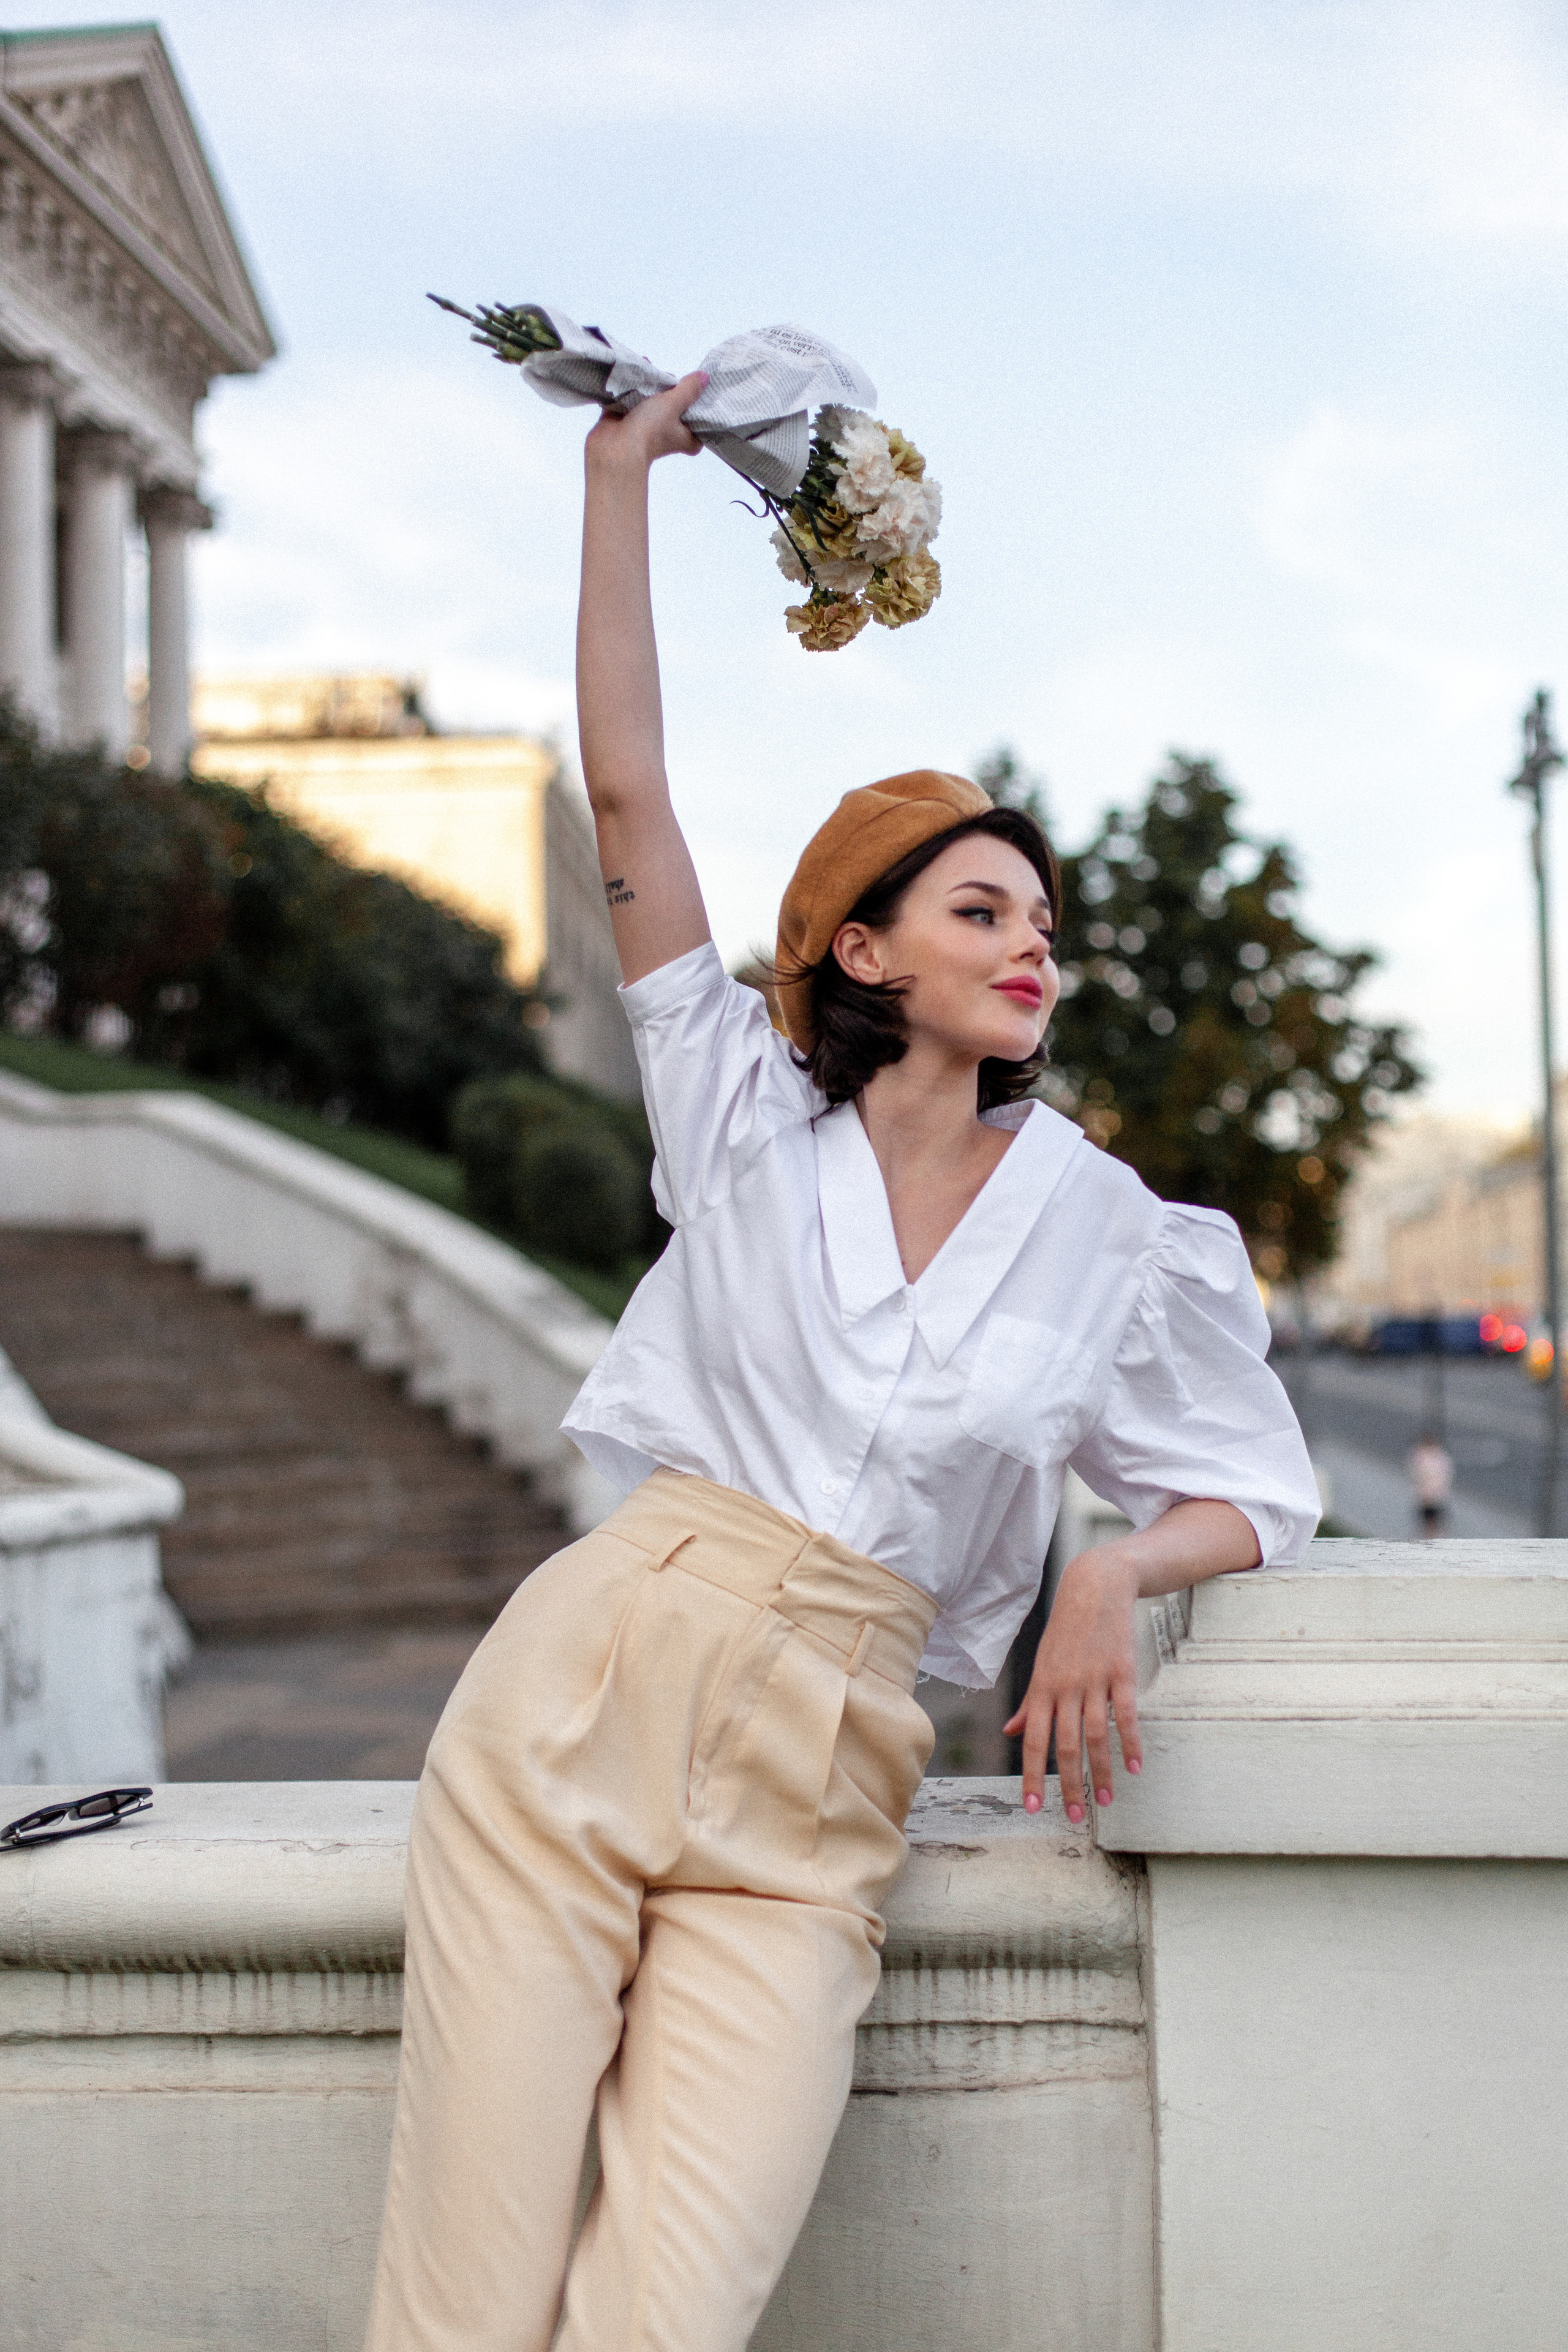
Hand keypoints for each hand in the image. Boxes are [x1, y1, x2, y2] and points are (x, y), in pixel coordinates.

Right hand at [586, 370, 706, 470]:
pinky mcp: (625, 422)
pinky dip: (630, 388)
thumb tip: (705, 378)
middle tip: (669, 379)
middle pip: (674, 410)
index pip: (698, 426)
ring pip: (651, 404)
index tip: (696, 392)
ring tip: (650, 368)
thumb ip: (688, 390)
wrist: (615, 448)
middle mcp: (667, 436)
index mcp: (684, 439)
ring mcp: (645, 429)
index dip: (698, 410)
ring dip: (649, 387)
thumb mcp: (674, 404)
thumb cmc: (650, 429)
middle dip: (670, 392)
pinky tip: (632, 372)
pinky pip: (630, 401)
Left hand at [1003, 1545, 1142, 1823]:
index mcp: (1042, 1688)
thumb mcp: (1042, 1665)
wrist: (1094, 1587)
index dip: (1032, 1775)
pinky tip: (1134, 1767)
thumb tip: (1011, 1732)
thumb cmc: (1065, 1631)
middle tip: (1075, 1815)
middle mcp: (1065, 1687)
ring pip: (1096, 1735)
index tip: (1033, 1806)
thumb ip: (1030, 1702)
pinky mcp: (1122, 1672)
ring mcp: (1095, 1680)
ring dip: (1102, 1771)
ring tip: (1107, 1801)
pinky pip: (1125, 1713)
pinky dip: (1130, 1742)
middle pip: (1065, 1744)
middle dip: (1069, 1783)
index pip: (1034, 1740)